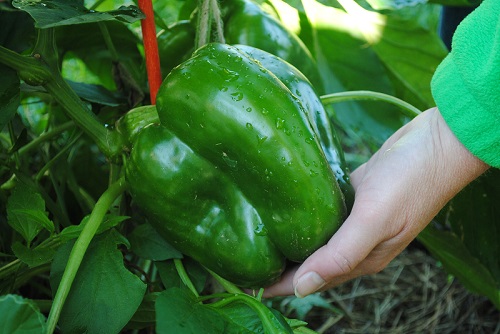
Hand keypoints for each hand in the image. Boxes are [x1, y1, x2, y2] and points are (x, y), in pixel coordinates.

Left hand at [264, 107, 488, 297]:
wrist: (438, 143)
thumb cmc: (410, 181)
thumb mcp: (374, 220)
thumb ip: (341, 254)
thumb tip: (302, 288)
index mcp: (363, 258)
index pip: (314, 280)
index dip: (282, 286)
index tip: (250, 285)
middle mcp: (358, 245)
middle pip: (312, 264)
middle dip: (282, 268)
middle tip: (248, 262)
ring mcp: (356, 221)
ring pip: (317, 241)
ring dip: (291, 243)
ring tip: (261, 239)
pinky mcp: (355, 198)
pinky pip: (324, 215)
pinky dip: (305, 219)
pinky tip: (287, 211)